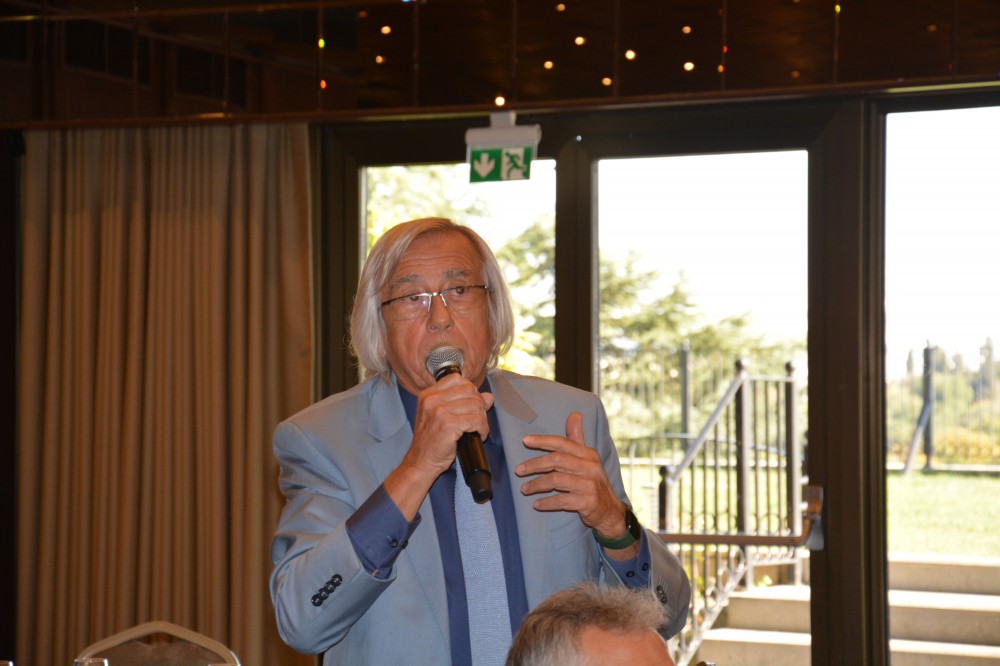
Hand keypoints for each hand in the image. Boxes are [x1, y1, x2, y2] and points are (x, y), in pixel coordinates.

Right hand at [386, 373, 492, 518]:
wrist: (420, 462)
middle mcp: (431, 400)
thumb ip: (464, 403)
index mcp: (428, 395)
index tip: (472, 404)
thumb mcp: (443, 417)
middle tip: (477, 420)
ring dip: (482, 419)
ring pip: (476, 405)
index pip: (457, 379)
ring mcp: (439, 411)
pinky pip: (477, 420)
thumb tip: (488, 397)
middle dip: (479, 405)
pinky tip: (479, 435)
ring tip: (478, 429)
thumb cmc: (431, 442)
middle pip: (470, 391)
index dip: (470, 391)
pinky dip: (483, 429)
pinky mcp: (448, 425)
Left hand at [514, 412, 626, 540]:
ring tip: (524, 489)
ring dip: (536, 485)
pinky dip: (547, 503)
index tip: (525, 440)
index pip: (562, 443)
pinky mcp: (587, 503)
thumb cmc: (593, 481)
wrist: (610, 511)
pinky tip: (536, 504)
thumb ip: (577, 438)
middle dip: (534, 464)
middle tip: (518, 470)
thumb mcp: (588, 459)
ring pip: (556, 481)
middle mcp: (590, 467)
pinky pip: (562, 501)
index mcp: (588, 454)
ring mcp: (590, 486)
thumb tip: (574, 414)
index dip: (543, 441)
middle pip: (556, 460)